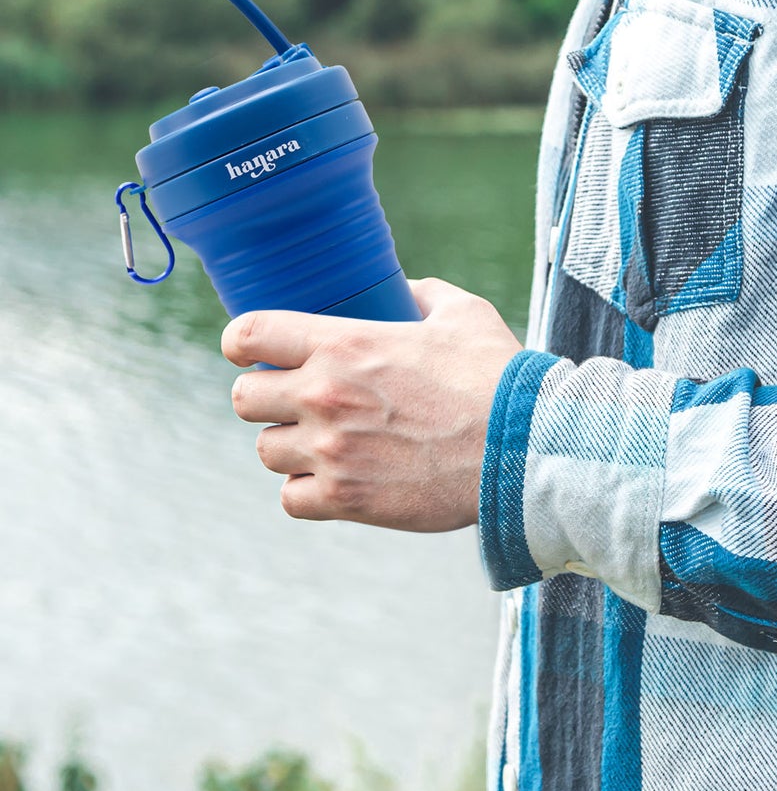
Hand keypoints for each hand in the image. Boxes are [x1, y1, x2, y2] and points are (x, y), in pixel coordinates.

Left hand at [222, 279, 521, 531]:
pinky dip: (308, 491)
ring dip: (291, 447)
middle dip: (264, 398)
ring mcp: (330, 451)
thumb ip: (424, 295)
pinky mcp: (345, 498)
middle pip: (242, 399)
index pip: (249, 334)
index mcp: (343, 344)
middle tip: (296, 402)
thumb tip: (406, 292)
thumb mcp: (463, 314)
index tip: (249, 352)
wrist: (522, 446)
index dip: (241, 342)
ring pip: (266, 451)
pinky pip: (291, 499)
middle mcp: (323, 396)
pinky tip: (338, 479)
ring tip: (327, 443)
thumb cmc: (497, 376)